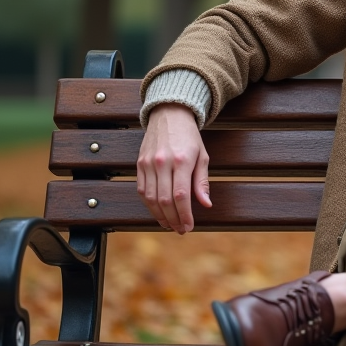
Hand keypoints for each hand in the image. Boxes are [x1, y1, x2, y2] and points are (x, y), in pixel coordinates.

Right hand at [136, 103, 211, 232]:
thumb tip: (206, 204)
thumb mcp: (202, 156)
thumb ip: (202, 182)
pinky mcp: (139, 164)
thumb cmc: (189, 137)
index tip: (189, 226)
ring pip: (150, 198)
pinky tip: (158, 212)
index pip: (181, 196)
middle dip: (173, 219)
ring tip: (170, 224)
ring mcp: (148, 164)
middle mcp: (163, 162)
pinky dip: (149, 205)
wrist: (169, 115)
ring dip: (160, 216)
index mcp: (182, 160)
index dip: (184, 215)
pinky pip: (142, 191)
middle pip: (165, 200)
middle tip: (180, 229)